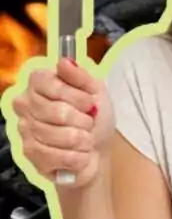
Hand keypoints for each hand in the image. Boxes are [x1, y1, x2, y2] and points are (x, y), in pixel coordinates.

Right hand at [6, 58, 113, 188]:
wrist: (98, 147)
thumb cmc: (95, 115)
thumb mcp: (96, 90)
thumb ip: (80, 75)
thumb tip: (64, 62)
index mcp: (39, 83)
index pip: (47, 83)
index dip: (75, 95)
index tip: (90, 102)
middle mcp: (25, 104)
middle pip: (55, 111)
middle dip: (82, 120)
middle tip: (90, 122)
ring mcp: (25, 129)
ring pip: (56, 135)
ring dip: (82, 139)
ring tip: (87, 138)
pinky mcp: (29, 154)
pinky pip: (54, 155)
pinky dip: (76, 157)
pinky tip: (80, 153)